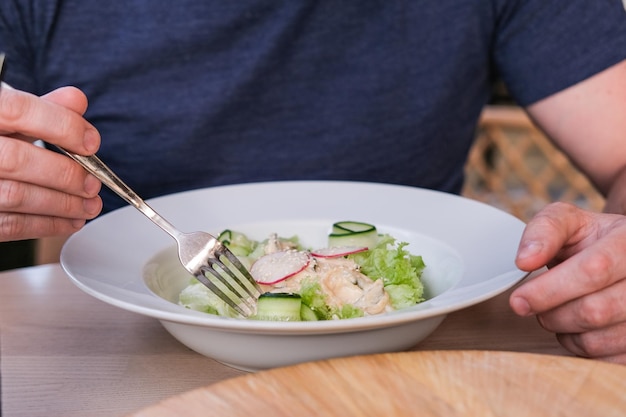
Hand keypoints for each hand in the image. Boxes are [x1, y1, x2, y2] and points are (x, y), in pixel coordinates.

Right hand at [0, 86, 102, 240]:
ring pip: (16, 195)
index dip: (61, 126)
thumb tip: (76, 100)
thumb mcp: (8, 117)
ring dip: (63, 205)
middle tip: (93, 183)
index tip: (91, 142)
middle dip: (65, 174)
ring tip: (89, 205)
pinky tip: (70, 220)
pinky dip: (48, 224)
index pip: (19, 111)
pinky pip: (10, 225)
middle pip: (17, 159)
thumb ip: (43, 108)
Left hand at [510, 202, 625, 363]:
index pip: (593, 271)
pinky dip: (580, 347)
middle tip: (534, 304)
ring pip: (598, 340)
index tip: (518, 300)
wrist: (620, 256)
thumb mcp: (569, 221)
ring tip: (559, 310)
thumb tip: (525, 260)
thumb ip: (544, 231)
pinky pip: (604, 359)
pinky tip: (579, 326)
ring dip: (563, 331)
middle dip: (552, 313)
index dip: (549, 290)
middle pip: (595, 311)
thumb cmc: (591, 240)